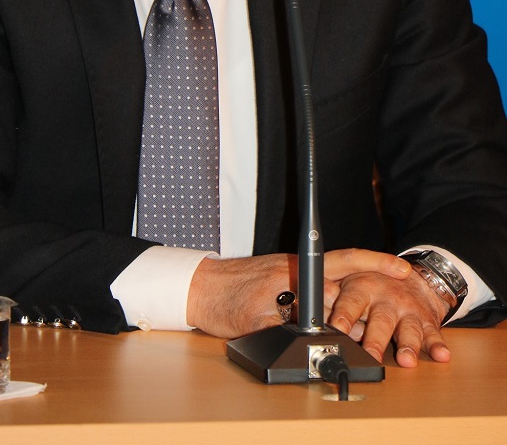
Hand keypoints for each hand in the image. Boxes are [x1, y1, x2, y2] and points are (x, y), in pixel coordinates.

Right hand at [186, 248, 410, 338]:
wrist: (201, 286)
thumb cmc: (241, 284)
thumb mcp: (279, 279)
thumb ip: (309, 292)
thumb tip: (345, 317)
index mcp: (300, 264)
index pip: (346, 259)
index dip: (375, 263)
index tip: (403, 271)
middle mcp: (291, 273)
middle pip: (338, 292)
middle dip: (361, 315)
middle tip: (378, 330)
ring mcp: (274, 294)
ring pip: (316, 313)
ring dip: (331, 331)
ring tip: (344, 343)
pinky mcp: (256, 316)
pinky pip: (284, 333)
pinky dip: (293, 341)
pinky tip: (297, 346)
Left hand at [328, 267, 451, 366]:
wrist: (409, 274)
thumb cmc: (369, 284)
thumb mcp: (346, 281)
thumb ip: (329, 295)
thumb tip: (312, 305)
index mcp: (361, 287)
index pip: (351, 300)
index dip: (344, 314)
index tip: (337, 328)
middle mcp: (386, 298)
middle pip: (380, 318)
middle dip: (375, 338)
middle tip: (369, 354)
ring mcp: (407, 309)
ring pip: (407, 327)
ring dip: (408, 344)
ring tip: (406, 360)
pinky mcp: (426, 320)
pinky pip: (433, 333)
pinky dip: (437, 346)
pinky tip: (442, 356)